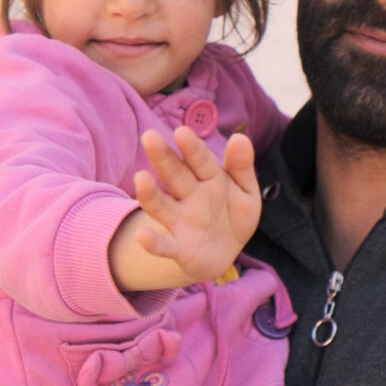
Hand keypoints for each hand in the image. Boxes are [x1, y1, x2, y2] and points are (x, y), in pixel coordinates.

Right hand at [131, 126, 259, 281]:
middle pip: (175, 175)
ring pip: (162, 205)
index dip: (192, 147)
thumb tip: (240, 138)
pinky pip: (164, 245)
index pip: (200, 160)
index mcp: (207, 177)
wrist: (223, 253)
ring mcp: (180, 221)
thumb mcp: (245, 190)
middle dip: (164, 157)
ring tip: (141, 178)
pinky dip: (153, 242)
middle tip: (149, 137)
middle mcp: (188, 195)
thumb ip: (241, 166)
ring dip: (150, 193)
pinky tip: (142, 236)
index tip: (182, 132)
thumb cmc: (232, 214)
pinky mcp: (177, 248)